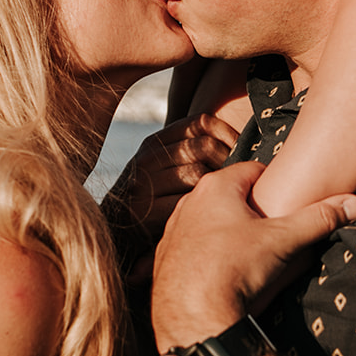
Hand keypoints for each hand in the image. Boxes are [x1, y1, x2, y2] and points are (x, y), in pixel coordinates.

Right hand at [103, 113, 235, 273]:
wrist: (113, 233)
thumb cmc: (151, 199)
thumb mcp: (160, 168)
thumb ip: (187, 153)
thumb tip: (241, 144)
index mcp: (155, 142)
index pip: (200, 122)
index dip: (228, 132)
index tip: (242, 149)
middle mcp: (147, 158)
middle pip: (203, 146)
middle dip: (228, 161)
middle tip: (239, 179)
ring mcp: (145, 184)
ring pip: (198, 173)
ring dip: (218, 186)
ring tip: (226, 197)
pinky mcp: (147, 210)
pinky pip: (188, 201)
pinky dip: (204, 207)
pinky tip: (209, 215)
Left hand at [151, 159, 355, 347]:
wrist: (192, 317)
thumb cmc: (234, 270)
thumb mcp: (284, 241)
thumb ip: (318, 219)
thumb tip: (353, 203)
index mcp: (216, 187)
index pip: (254, 170)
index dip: (275, 185)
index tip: (286, 204)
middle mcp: (189, 203)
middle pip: (231, 197)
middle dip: (252, 211)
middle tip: (272, 233)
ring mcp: (173, 230)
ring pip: (210, 222)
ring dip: (228, 232)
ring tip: (249, 255)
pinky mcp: (164, 258)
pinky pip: (193, 247)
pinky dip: (208, 255)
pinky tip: (224, 273)